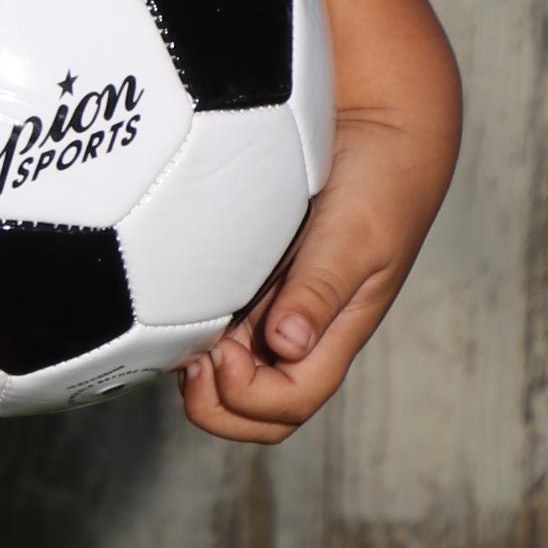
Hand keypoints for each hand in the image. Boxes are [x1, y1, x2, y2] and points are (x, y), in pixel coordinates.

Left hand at [179, 106, 454, 445]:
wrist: (374, 134)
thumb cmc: (379, 187)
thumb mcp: (355, 238)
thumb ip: (321, 289)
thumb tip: (288, 343)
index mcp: (332, 337)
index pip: (289, 403)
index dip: (249, 395)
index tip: (224, 349)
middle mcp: (298, 334)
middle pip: (253, 412)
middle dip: (214, 406)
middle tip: (189, 359)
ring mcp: (269, 310)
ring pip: (224, 376)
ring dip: (196, 373)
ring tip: (172, 332)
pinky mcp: (245, 279)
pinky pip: (210, 324)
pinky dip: (185, 329)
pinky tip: (169, 300)